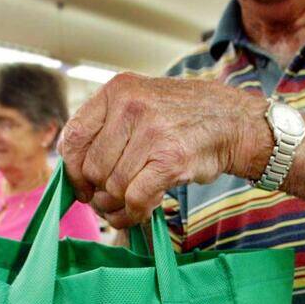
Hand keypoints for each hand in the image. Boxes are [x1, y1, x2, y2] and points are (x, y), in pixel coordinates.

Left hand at [58, 74, 270, 227]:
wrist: (233, 122)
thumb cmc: (182, 119)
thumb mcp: (140, 103)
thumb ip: (107, 128)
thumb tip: (74, 172)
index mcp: (117, 90)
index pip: (74, 137)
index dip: (72, 170)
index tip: (82, 186)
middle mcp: (131, 107)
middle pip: (93, 168)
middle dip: (98, 192)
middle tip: (110, 200)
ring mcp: (152, 132)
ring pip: (113, 187)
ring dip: (118, 205)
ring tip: (129, 205)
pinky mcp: (170, 159)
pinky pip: (135, 198)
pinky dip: (133, 213)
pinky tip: (140, 212)